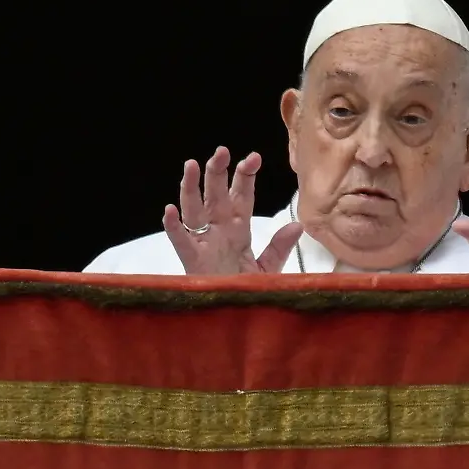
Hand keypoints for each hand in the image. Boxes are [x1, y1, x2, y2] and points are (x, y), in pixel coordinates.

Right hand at [162, 146, 303, 274]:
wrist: (231, 316)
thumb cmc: (245, 288)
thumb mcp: (267, 268)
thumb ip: (279, 247)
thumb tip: (297, 224)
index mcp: (239, 228)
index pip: (242, 196)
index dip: (246, 176)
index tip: (254, 157)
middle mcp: (219, 230)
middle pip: (216, 195)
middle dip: (218, 172)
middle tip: (221, 151)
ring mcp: (203, 243)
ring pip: (194, 210)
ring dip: (191, 188)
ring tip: (192, 165)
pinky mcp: (191, 260)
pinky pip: (180, 240)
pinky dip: (173, 226)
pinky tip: (170, 210)